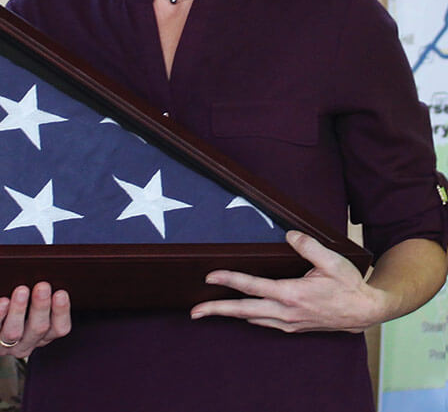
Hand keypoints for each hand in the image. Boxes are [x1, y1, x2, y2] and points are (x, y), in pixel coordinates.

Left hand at [0, 282, 70, 358]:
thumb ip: (36, 293)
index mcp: (41, 334)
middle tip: (42, 286)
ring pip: (14, 331)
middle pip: (38, 328)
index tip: (61, 292)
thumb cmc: (5, 309)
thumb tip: (47, 268)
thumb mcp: (26, 304)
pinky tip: (1, 302)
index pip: (59, 328)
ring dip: (19, 310)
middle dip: (41, 306)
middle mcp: (26, 342)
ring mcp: (4, 344)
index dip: (61, 312)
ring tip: (21, 290)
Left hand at [190, 230, 384, 332]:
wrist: (366, 311)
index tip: (209, 276)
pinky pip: (263, 323)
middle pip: (244, 311)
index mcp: (292, 294)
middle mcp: (286, 312)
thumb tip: (289, 234)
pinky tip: (239, 313)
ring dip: (229, 315)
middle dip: (217, 311)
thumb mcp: (333, 261)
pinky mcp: (292, 327)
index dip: (229, 280)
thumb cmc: (349, 285)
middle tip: (194, 312)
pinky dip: (247, 317)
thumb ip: (309, 246)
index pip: (253, 286)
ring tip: (208, 312)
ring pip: (252, 319)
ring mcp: (289, 323)